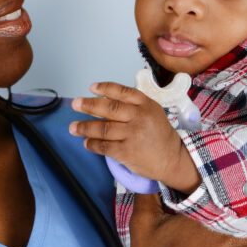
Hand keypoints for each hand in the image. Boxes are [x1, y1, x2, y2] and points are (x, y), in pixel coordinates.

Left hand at [70, 82, 199, 191]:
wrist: (172, 158)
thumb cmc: (159, 135)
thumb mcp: (152, 113)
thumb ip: (133, 106)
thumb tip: (103, 101)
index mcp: (146, 105)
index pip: (123, 92)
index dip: (105, 88)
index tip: (92, 88)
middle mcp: (139, 118)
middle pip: (109, 109)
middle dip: (89, 105)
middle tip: (75, 104)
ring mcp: (133, 135)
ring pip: (103, 128)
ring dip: (84, 127)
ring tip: (73, 128)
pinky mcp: (127, 152)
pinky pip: (104, 146)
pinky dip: (92, 144)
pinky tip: (86, 142)